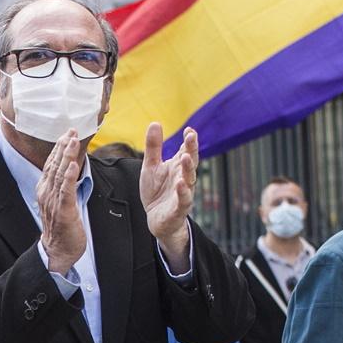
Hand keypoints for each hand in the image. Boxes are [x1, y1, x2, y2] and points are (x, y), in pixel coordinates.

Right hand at [36, 130, 85, 274]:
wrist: (58, 250)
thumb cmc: (61, 227)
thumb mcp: (60, 202)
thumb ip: (62, 186)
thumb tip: (69, 171)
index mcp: (45, 189)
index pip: (51, 164)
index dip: (59, 147)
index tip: (67, 133)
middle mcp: (46, 192)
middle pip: (54, 164)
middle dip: (63, 146)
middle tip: (72, 129)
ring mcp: (53, 201)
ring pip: (59, 173)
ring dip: (66, 155)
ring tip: (72, 140)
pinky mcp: (63, 210)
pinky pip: (65, 190)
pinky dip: (69, 176)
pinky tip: (73, 164)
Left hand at [140, 123, 198, 269]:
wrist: (156, 219)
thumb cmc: (156, 192)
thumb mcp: (150, 166)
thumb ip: (153, 147)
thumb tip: (155, 123)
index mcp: (177, 166)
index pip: (186, 149)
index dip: (189, 140)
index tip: (189, 129)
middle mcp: (183, 177)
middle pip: (190, 161)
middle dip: (192, 149)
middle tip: (191, 137)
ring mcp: (183, 193)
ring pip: (189, 179)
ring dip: (188, 168)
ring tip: (186, 156)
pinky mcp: (178, 208)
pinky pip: (183, 200)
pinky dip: (183, 192)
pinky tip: (181, 184)